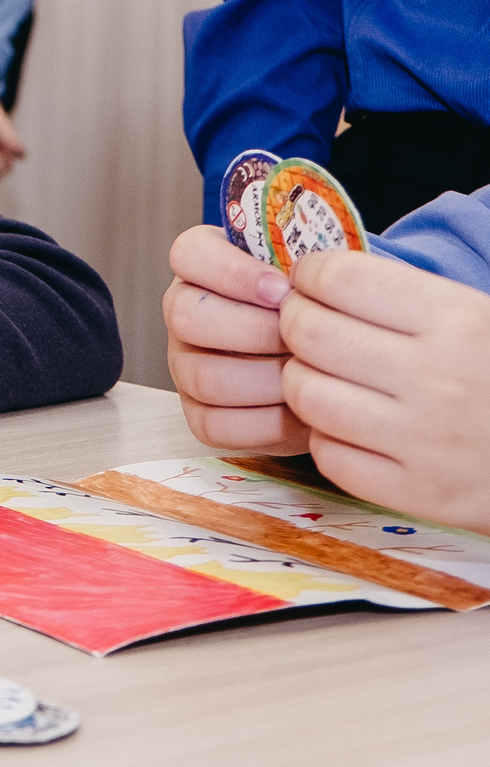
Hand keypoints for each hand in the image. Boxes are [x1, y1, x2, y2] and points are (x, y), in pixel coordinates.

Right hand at [163, 224, 305, 452]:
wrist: (338, 367)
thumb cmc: (326, 314)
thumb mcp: (319, 280)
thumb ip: (312, 267)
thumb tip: (324, 270)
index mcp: (205, 269)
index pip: (190, 253)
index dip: (231, 271)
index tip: (284, 288)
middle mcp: (185, 315)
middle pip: (187, 316)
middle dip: (255, 330)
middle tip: (303, 340)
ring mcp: (186, 366)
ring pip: (204, 375)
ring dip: (267, 380)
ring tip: (309, 377)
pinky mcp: (200, 414)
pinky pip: (217, 423)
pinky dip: (266, 422)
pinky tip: (300, 410)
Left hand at [280, 248, 489, 531]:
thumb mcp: (480, 318)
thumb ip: (409, 296)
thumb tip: (320, 274)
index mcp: (459, 320)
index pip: (339, 279)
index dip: (312, 275)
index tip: (312, 280)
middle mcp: (438, 378)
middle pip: (310, 333)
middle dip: (295, 323)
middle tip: (307, 326)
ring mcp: (425, 440)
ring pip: (306, 394)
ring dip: (302, 380)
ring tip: (324, 376)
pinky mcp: (419, 493)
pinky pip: (328, 455)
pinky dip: (326, 437)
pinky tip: (349, 426)